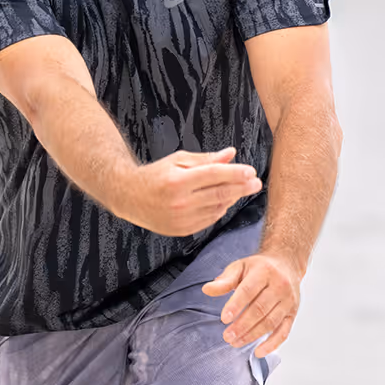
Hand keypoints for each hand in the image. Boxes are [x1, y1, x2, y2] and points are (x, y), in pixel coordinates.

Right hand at [125, 147, 262, 236]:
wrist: (128, 197)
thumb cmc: (156, 174)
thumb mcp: (179, 160)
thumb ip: (207, 159)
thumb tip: (232, 154)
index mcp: (177, 181)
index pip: (214, 176)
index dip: (235, 173)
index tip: (251, 171)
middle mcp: (179, 203)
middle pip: (219, 194)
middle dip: (241, 188)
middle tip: (256, 182)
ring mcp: (180, 219)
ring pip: (217, 209)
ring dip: (232, 199)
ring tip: (241, 189)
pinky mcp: (181, 231)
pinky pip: (209, 220)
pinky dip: (219, 210)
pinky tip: (225, 201)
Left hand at [202, 251, 301, 357]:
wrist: (286, 264)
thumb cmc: (260, 267)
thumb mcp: (241, 267)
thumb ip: (225, 280)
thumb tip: (207, 290)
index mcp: (264, 271)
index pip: (249, 291)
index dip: (236, 305)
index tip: (224, 318)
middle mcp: (280, 285)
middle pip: (260, 309)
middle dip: (242, 325)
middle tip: (227, 336)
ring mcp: (288, 301)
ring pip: (270, 322)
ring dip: (252, 335)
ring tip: (236, 342)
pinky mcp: (293, 313)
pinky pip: (284, 331)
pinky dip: (272, 344)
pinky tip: (258, 352)